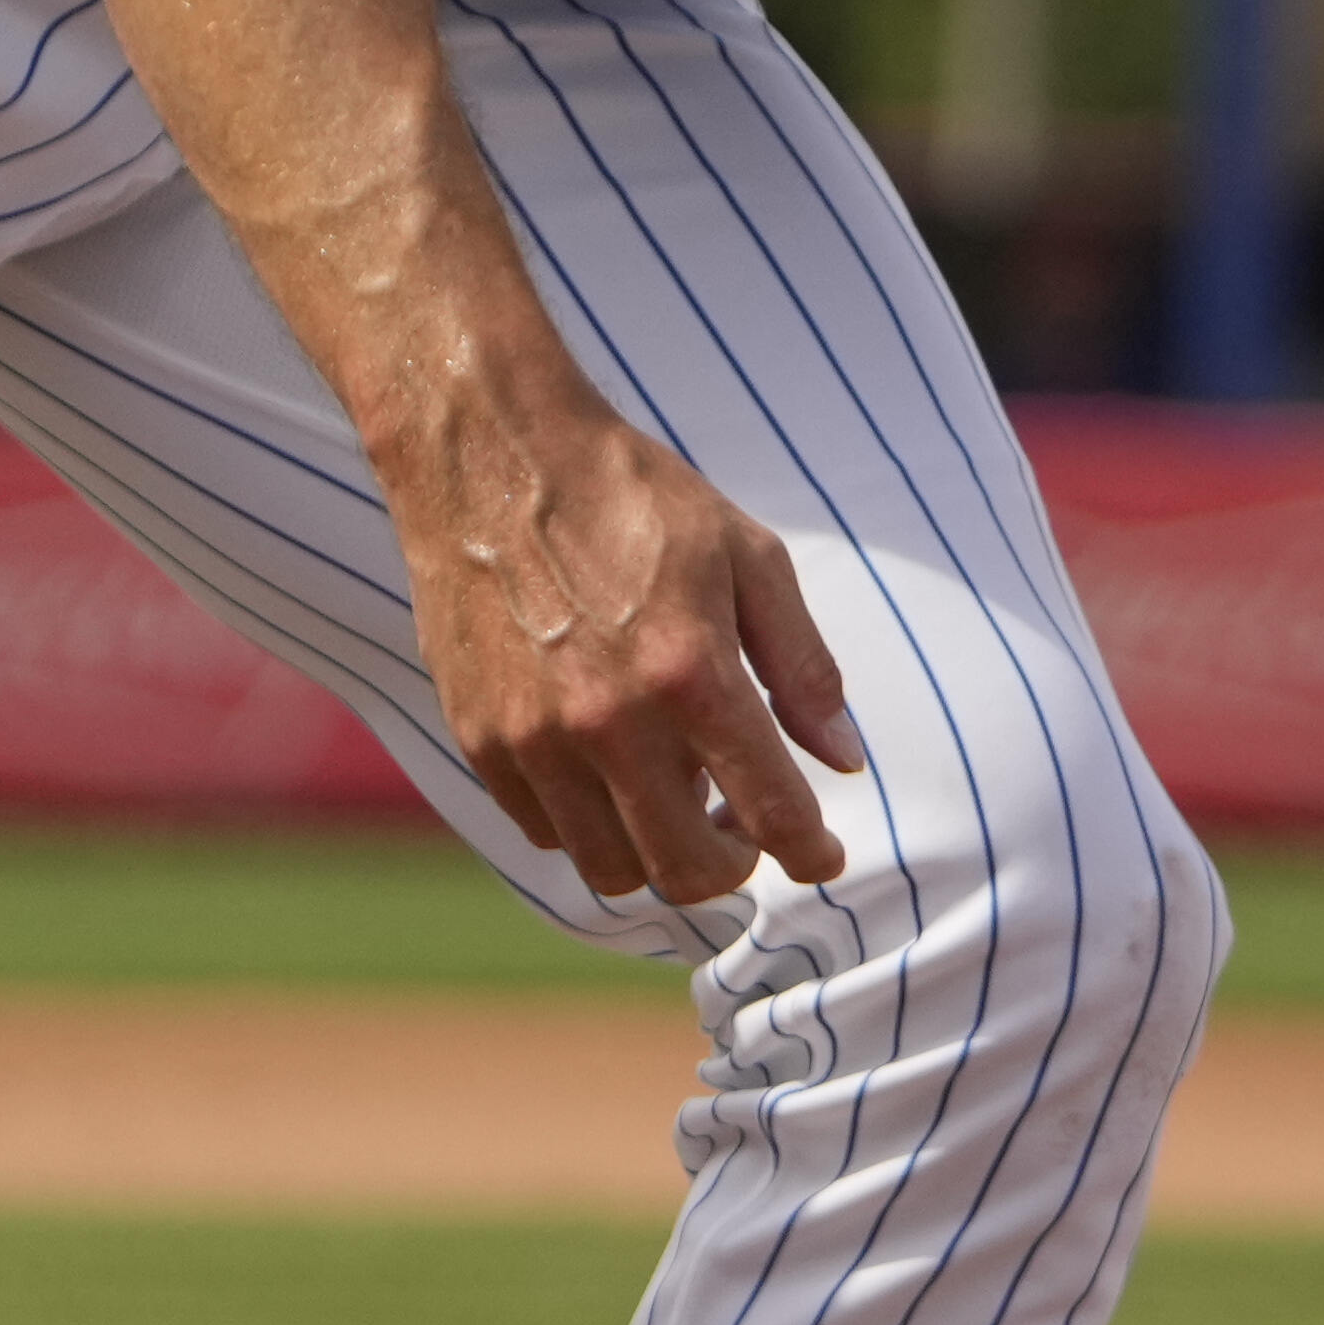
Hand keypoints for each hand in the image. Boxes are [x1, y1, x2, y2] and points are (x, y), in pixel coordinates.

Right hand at [400, 379, 863, 906]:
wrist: (489, 453)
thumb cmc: (630, 496)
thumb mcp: (747, 557)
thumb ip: (802, 665)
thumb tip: (843, 758)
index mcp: (690, 674)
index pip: (771, 813)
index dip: (811, 852)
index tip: (822, 854)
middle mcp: (610, 722)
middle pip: (687, 870)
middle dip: (733, 864)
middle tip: (742, 825)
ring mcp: (536, 740)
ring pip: (611, 869)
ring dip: (656, 852)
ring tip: (673, 795)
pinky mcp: (481, 739)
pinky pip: (545, 832)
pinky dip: (588, 824)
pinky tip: (607, 769)